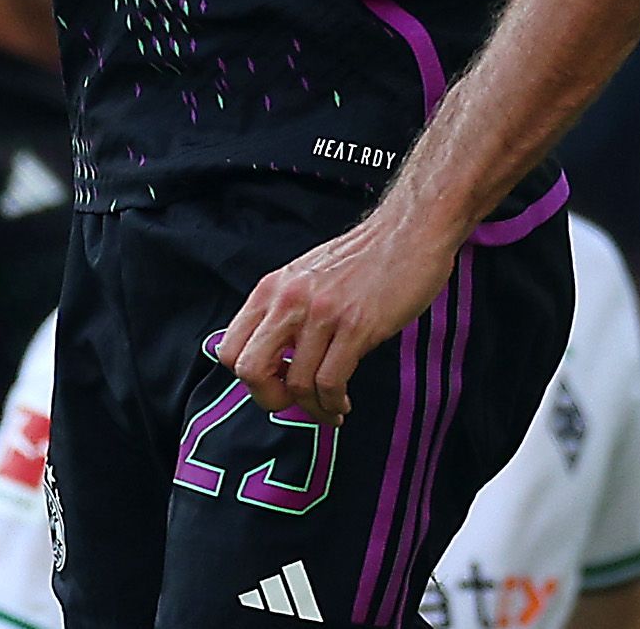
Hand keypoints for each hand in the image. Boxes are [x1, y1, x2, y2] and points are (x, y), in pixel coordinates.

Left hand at [217, 200, 462, 426]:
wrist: (410, 231)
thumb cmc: (364, 257)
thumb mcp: (307, 277)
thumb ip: (286, 311)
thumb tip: (275, 361)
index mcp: (273, 289)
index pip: (229, 349)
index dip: (248, 378)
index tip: (273, 385)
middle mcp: (290, 300)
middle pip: (250, 371)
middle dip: (270, 399)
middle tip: (292, 404)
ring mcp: (322, 313)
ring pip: (296, 383)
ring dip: (313, 408)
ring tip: (330, 408)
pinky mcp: (357, 326)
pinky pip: (330, 382)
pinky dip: (333, 402)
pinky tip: (342, 402)